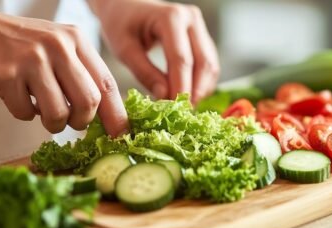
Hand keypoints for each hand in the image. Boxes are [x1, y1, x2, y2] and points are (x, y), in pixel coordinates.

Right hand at [0, 12, 127, 136]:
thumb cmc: (25, 46)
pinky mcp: (8, 74)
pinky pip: (27, 113)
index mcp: (76, 40)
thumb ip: (83, 74)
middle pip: (89, 102)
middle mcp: (58, 46)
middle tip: (74, 122)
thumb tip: (110, 116)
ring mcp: (32, 59)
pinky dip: (25, 114)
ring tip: (45, 112)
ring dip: (54, 124)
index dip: (117, 114)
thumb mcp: (60, 48)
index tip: (120, 134)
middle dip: (82, 121)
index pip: (107, 84)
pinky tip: (20, 97)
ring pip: (59, 113)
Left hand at [88, 0, 219, 102]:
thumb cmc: (120, 24)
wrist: (126, 6)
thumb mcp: (124, 49)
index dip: (180, 87)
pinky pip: (209, 64)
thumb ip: (144, 72)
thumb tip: (165, 96)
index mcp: (170, 17)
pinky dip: (202, 83)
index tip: (174, 109)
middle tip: (183, 113)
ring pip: (210, 65)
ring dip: (201, 89)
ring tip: (184, 107)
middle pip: (203, 63)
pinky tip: (188, 95)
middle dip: (194, 91)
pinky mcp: (202, 36)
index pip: (181, 59)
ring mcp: (199, 26)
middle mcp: (191, 19)